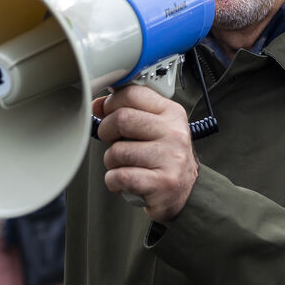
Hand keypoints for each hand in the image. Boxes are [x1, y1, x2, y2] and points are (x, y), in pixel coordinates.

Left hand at [93, 85, 197, 222]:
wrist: (186, 191)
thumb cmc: (165, 157)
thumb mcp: (153, 127)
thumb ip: (128, 112)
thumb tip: (98, 105)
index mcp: (172, 113)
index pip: (133, 93)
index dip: (111, 103)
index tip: (108, 113)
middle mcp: (174, 132)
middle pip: (122, 119)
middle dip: (106, 131)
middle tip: (112, 141)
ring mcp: (171, 158)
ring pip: (117, 150)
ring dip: (111, 161)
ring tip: (124, 164)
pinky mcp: (163, 183)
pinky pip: (120, 176)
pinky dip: (114, 181)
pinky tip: (124, 181)